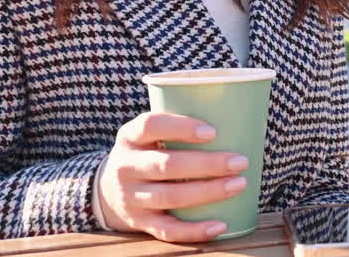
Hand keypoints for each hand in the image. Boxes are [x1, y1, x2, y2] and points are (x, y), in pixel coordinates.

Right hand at [97, 112, 249, 241]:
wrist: (108, 190)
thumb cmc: (147, 152)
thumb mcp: (150, 134)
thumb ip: (179, 125)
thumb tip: (237, 117)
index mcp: (129, 137)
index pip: (150, 126)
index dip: (180, 127)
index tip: (213, 132)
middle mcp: (125, 167)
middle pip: (166, 165)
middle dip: (206, 164)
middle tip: (240, 162)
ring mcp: (131, 197)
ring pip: (170, 197)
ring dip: (208, 192)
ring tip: (239, 184)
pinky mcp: (139, 222)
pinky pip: (167, 230)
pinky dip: (195, 230)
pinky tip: (220, 224)